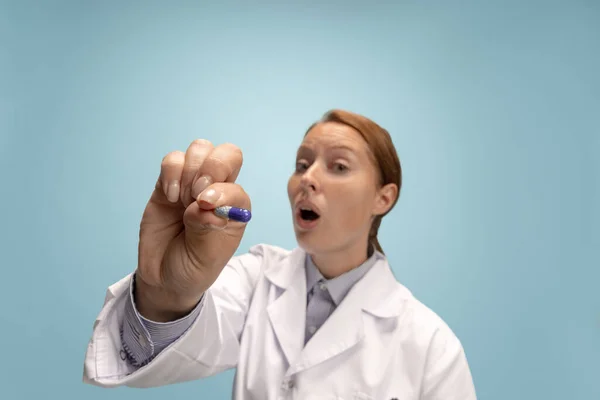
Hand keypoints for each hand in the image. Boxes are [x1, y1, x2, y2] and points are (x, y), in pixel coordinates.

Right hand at [135, 139, 250, 320]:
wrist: (165, 277)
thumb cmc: (195, 267)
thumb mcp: (207, 255)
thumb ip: (207, 227)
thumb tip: (205, 202)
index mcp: (236, 207)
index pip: (236, 184)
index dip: (221, 190)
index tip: (205, 206)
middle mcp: (218, 190)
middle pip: (227, 153)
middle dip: (212, 166)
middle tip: (196, 194)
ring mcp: (193, 183)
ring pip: (200, 149)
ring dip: (191, 170)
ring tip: (182, 200)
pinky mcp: (168, 183)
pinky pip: (173, 159)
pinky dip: (171, 172)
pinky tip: (170, 196)